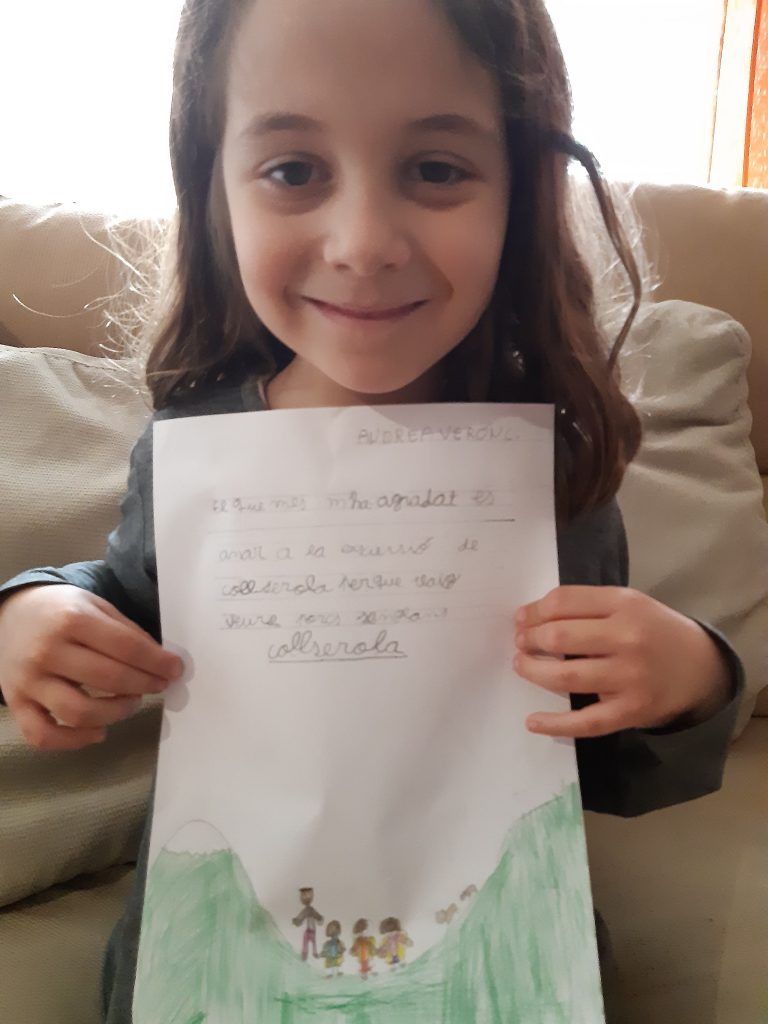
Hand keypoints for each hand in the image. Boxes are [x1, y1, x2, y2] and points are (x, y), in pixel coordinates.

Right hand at [0, 585, 182, 750]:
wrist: (12, 613)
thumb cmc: (62, 610)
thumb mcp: (96, 606)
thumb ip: (126, 632)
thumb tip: (160, 661)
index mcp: (72, 620)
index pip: (126, 647)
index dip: (156, 662)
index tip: (175, 670)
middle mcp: (48, 651)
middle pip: (108, 679)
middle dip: (143, 685)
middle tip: (159, 685)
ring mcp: (29, 681)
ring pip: (79, 713)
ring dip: (116, 713)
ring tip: (131, 702)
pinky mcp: (16, 704)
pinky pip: (42, 736)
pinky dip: (74, 741)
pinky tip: (99, 731)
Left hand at [513, 586, 731, 737]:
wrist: (701, 668)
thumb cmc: (653, 631)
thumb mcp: (627, 604)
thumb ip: (585, 606)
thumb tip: (529, 618)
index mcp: (624, 604)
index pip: (564, 601)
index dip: (534, 611)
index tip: (521, 619)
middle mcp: (628, 638)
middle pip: (560, 637)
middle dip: (530, 640)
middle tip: (521, 644)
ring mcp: (631, 677)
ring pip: (566, 676)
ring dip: (533, 671)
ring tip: (521, 666)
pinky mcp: (632, 711)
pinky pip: (586, 722)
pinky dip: (555, 724)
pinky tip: (532, 721)